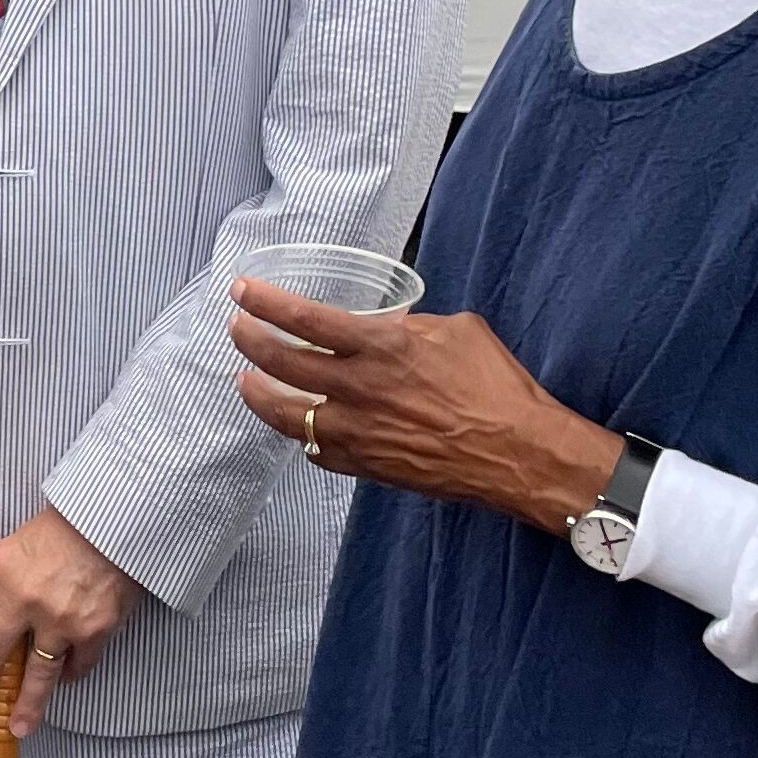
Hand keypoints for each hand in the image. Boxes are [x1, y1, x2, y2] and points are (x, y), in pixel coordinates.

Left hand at [0, 506, 142, 735]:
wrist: (118, 521)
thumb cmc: (67, 525)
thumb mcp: (17, 541)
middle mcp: (23, 599)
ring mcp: (59, 620)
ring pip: (36, 675)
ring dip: (25, 705)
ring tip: (17, 727)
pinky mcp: (93, 631)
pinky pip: (75, 666)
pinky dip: (68, 675)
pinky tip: (61, 681)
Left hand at [228, 278, 619, 532]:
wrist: (520, 452)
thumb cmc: (497, 388)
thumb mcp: (457, 331)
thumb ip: (410, 327)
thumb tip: (389, 327)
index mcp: (382, 346)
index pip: (304, 318)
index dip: (267, 302)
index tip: (242, 291)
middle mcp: (361, 389)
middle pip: (283, 362)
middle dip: (250, 341)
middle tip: (237, 328)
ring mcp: (359, 432)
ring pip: (287, 413)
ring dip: (259, 393)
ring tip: (245, 380)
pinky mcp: (367, 466)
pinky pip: (318, 450)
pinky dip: (303, 435)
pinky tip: (296, 425)